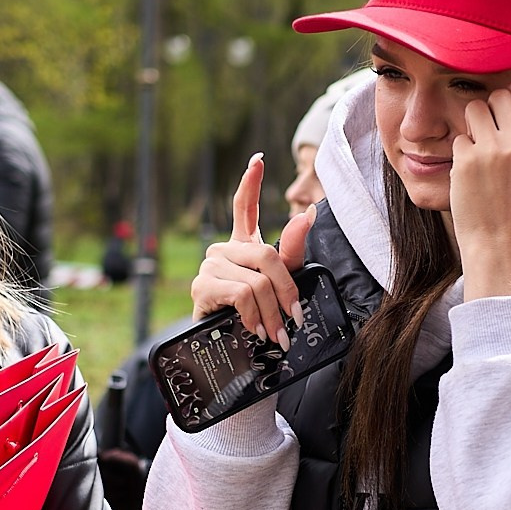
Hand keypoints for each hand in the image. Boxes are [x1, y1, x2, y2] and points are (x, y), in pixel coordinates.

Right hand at [192, 155, 314, 344]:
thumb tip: (309, 211)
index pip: (243, 207)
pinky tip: (255, 329)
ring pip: (256, 281)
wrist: (230, 349)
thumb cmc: (256, 315)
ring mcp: (210, 265)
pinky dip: (254, 316)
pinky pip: (241, 294)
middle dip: (286, 290)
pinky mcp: (201, 285)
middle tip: (294, 318)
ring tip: (275, 333)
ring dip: (272, 312)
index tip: (257, 159)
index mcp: (242, 245)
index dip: (250, 182)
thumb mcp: (282, 282)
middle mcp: (223, 249)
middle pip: (266, 256)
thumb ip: (294, 249)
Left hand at [450, 76, 510, 300]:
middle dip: (492, 111)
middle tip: (492, 136)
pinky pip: (459, 135)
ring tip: (481, 151)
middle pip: (499, 94)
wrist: (498, 241)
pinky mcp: (466, 159)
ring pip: (474, 108)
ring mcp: (492, 149)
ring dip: (473, 125)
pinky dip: (462, 150)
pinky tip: (471, 172)